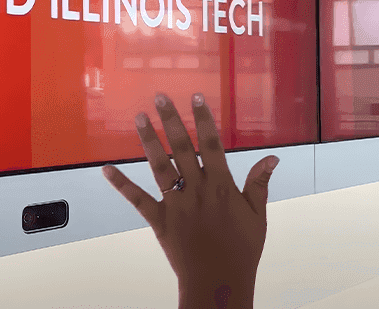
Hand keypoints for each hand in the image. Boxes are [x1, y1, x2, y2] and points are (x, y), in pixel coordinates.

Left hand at [102, 92, 279, 308]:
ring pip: (160, 166)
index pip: (212, 144)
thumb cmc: (241, 249)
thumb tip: (272, 158)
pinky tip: (106, 169)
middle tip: (160, 97)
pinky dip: (121, 184)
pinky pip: (137, 199)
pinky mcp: (159, 219)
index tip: (196, 97)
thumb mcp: (257, 215)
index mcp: (222, 186)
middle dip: (172, 120)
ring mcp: (176, 204)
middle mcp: (197, 190)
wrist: (219, 280)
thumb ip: (259, 183)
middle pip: (182, 148)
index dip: (204, 119)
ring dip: (149, 141)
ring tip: (140, 118)